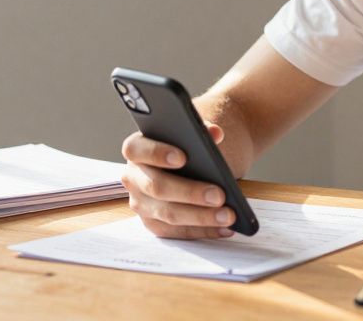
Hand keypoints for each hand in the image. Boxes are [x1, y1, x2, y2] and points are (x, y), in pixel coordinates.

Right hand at [120, 123, 235, 238]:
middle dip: (190, 192)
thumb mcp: (190, 136)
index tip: (183, 157)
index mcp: (136, 149)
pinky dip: (203, 231)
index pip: (136, 150)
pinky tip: (224, 228)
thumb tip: (215, 132)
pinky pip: (177, 232)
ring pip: (169, 213)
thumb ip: (201, 130)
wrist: (184, 166)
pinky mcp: (153, 224)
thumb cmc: (185, 148)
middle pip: (157, 187)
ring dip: (201, 217)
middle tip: (219, 195)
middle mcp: (133, 178)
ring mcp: (141, 203)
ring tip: (228, 215)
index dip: (157, 153)